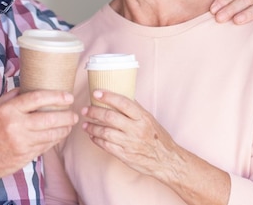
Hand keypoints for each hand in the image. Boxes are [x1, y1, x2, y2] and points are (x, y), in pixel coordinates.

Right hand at [0, 89, 78, 179]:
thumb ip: (13, 96)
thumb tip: (31, 85)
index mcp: (9, 110)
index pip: (38, 98)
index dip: (56, 96)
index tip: (68, 96)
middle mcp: (16, 126)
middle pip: (49, 118)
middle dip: (66, 116)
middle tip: (74, 114)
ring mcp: (21, 143)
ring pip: (50, 135)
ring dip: (64, 129)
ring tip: (70, 124)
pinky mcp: (25, 156)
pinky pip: (45, 147)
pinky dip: (54, 141)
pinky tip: (58, 136)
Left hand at [82, 91, 230, 204]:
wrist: (167, 160)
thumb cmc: (158, 137)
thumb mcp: (150, 119)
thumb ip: (135, 109)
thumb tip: (120, 94)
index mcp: (143, 118)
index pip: (123, 103)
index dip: (108, 96)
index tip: (96, 92)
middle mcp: (137, 129)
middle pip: (110, 117)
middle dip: (94, 112)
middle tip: (85, 109)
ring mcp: (130, 143)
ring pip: (105, 132)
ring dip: (92, 127)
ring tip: (85, 124)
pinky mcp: (125, 155)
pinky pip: (106, 146)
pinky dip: (97, 140)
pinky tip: (92, 136)